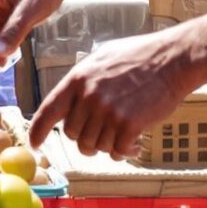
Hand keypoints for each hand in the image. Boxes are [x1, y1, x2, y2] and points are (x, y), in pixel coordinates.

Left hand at [28, 31, 197, 158]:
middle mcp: (89, 97)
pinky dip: (126, 151)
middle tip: (102, 134)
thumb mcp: (101, 59)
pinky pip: (118, 151)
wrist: (172, 59)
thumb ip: (82, 81)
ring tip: (122, 135)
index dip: (37, 131)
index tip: (34, 143)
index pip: (47, 111)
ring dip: (107, 146)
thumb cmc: (139, 56)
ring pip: (95, 146)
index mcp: (77, 79)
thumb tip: (67, 101)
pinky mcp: (129, 124)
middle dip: (85, 139)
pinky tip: (136, 143)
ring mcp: (108, 112)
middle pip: (73, 135)